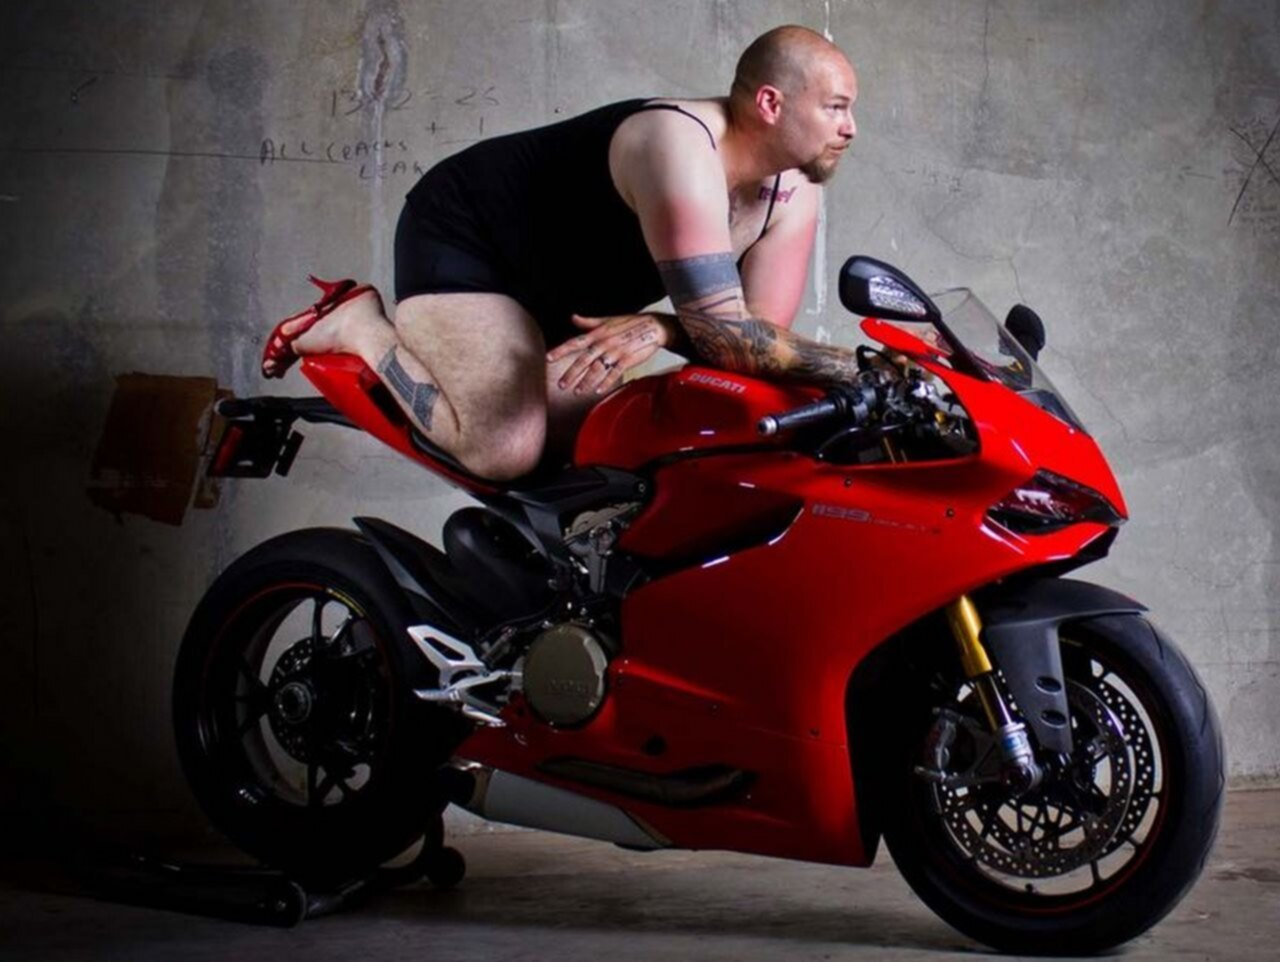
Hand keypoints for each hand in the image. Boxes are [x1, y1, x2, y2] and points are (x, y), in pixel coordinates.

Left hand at [547, 312, 675, 394]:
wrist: (653, 326)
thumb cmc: (629, 323)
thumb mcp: (607, 320)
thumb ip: (588, 322)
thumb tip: (573, 317)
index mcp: (598, 333)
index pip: (575, 342)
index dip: (561, 350)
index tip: (548, 358)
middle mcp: (604, 343)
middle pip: (584, 360)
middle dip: (571, 373)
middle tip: (561, 385)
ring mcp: (616, 352)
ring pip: (597, 368)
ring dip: (586, 381)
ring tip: (576, 392)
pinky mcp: (627, 359)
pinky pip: (614, 372)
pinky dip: (606, 382)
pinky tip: (597, 390)